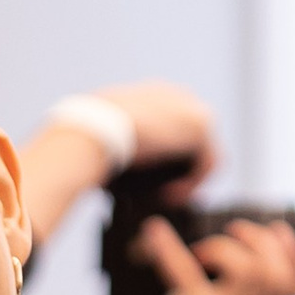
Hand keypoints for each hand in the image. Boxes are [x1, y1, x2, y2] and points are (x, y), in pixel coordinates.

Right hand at [14, 85, 220, 257]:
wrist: (91, 131)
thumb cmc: (86, 141)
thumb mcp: (104, 146)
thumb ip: (120, 154)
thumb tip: (107, 177)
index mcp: (153, 97)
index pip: (174, 132)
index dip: (169, 164)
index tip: (155, 189)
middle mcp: (175, 95)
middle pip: (192, 144)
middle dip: (182, 173)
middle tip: (166, 198)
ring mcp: (191, 107)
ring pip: (202, 155)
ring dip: (186, 181)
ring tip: (164, 199)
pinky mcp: (201, 125)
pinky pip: (209, 163)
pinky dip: (192, 184)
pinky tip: (169, 196)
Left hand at [131, 213, 294, 294]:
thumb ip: (232, 292)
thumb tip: (237, 246)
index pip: (292, 285)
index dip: (291, 252)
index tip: (273, 227)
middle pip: (277, 276)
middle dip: (259, 241)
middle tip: (232, 232)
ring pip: (250, 273)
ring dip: (226, 247)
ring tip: (201, 250)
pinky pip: (188, 275)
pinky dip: (168, 249)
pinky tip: (154, 232)